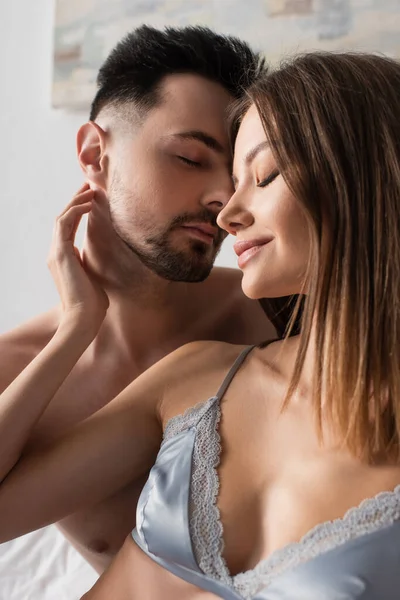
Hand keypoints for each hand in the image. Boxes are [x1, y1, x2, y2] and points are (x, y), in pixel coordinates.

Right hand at [47, 184, 108, 333]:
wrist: (84, 318)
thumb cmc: (92, 304)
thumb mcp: (93, 277)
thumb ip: (90, 264)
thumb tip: (99, 254)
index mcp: (63, 258)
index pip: (67, 227)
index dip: (77, 210)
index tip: (90, 198)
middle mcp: (56, 253)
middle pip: (62, 218)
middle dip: (75, 200)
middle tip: (88, 185)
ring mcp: (56, 253)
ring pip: (62, 217)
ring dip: (76, 201)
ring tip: (90, 189)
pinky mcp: (61, 254)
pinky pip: (65, 224)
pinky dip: (76, 211)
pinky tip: (89, 204)